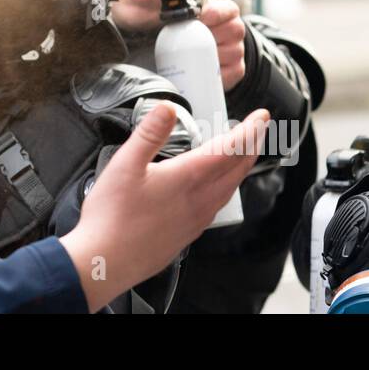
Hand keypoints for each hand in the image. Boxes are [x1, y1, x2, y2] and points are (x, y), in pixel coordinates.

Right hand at [60, 103, 269, 311]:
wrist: (106, 261)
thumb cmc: (111, 216)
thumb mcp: (125, 164)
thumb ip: (149, 133)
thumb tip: (167, 108)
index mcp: (187, 178)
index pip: (230, 149)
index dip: (249, 130)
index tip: (262, 116)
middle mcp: (199, 199)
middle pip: (238, 169)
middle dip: (252, 145)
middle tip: (258, 129)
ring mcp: (197, 219)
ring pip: (231, 188)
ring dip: (242, 167)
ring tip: (242, 154)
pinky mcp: (189, 233)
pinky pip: (219, 205)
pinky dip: (227, 187)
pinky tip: (216, 188)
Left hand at [199, 0, 245, 89]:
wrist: (211, 47)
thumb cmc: (202, 25)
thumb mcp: (198, 8)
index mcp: (228, 11)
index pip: (225, 9)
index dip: (213, 12)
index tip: (200, 17)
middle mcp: (236, 30)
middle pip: (229, 31)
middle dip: (208, 35)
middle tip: (190, 38)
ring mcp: (238, 51)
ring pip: (227, 52)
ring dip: (208, 54)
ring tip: (192, 54)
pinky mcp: (237, 70)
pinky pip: (226, 73)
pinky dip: (211, 73)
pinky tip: (200, 70)